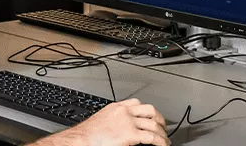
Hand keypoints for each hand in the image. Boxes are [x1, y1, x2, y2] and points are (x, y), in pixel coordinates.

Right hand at [37, 99, 169, 145]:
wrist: (80, 140)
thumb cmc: (87, 134)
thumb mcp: (102, 121)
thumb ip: (114, 120)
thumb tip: (121, 128)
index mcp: (116, 107)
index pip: (136, 103)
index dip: (147, 110)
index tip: (151, 116)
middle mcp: (124, 112)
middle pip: (149, 110)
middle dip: (159, 118)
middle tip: (163, 126)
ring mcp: (128, 122)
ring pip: (153, 124)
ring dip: (162, 132)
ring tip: (165, 138)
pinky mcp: (131, 134)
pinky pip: (152, 137)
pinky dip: (160, 141)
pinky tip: (163, 144)